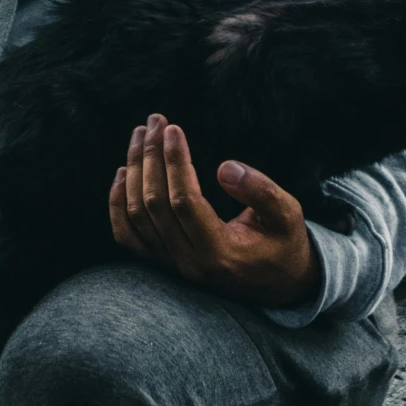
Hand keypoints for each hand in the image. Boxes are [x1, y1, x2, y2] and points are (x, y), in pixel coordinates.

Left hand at [109, 114, 318, 307]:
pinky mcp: (164, 263)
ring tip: (140, 135)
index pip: (185, 202)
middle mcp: (190, 264)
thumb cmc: (284, 242)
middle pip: (155, 205)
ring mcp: (173, 266)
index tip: (174, 128)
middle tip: (155, 121)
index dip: (176, 162)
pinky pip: (128, 236)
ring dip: (134, 171)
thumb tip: (224, 167)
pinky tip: (122, 173)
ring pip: (137, 216)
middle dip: (151, 157)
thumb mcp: (287, 214)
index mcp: (220, 253)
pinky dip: (118, 204)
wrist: (279, 284)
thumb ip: (261, 191)